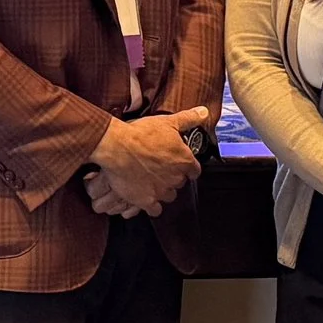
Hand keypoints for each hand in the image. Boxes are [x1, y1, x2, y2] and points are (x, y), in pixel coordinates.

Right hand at [90, 105, 210, 213]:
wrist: (118, 146)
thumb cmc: (141, 134)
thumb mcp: (168, 122)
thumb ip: (188, 119)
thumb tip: (204, 112)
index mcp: (184, 160)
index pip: (195, 171)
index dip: (188, 168)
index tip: (180, 164)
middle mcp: (176, 178)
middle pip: (180, 183)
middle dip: (173, 177)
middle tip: (161, 169)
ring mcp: (161, 191)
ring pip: (169, 196)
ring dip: (163, 190)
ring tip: (153, 181)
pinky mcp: (146, 201)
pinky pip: (155, 210)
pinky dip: (152, 206)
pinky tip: (146, 197)